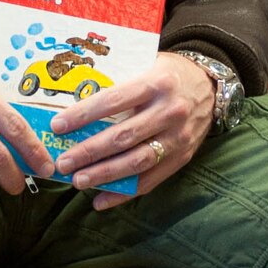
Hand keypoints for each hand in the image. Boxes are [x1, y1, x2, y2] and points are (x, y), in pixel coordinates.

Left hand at [51, 52, 216, 210]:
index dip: (83, 115)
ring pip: (137, 161)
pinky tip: (100, 200)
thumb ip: (117, 84)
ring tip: (78, 180)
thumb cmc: (167, 75)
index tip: (57, 126)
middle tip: (62, 162)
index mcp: (156, 84)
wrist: (210, 85)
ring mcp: (179, 137)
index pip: (113, 101)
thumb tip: (71, 104)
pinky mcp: (183, 157)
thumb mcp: (145, 67)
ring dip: (104, 175)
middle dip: (89, 152)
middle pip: (123, 136)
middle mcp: (170, 111)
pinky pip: (151, 180)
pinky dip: (124, 193)